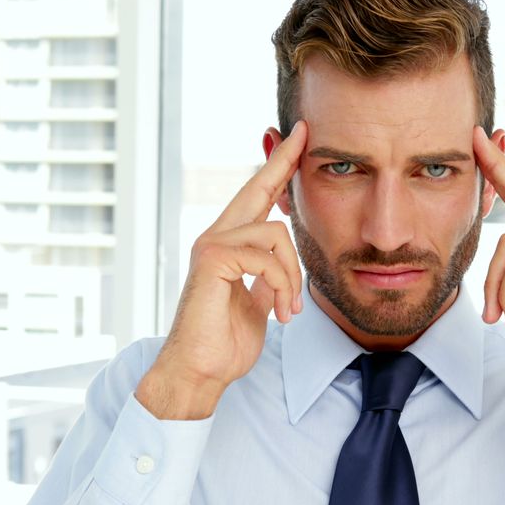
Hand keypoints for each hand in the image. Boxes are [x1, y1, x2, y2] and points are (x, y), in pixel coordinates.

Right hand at [136, 121, 307, 418]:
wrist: (201, 372)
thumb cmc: (224, 342)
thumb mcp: (256, 304)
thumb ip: (265, 281)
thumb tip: (278, 270)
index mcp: (230, 244)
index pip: (257, 197)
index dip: (278, 167)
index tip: (297, 137)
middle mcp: (217, 236)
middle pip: (257, 187)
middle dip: (284, 160)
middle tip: (304, 132)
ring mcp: (211, 245)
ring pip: (276, 234)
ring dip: (294, 276)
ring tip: (290, 309)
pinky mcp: (212, 260)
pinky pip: (265, 258)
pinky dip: (282, 287)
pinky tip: (281, 312)